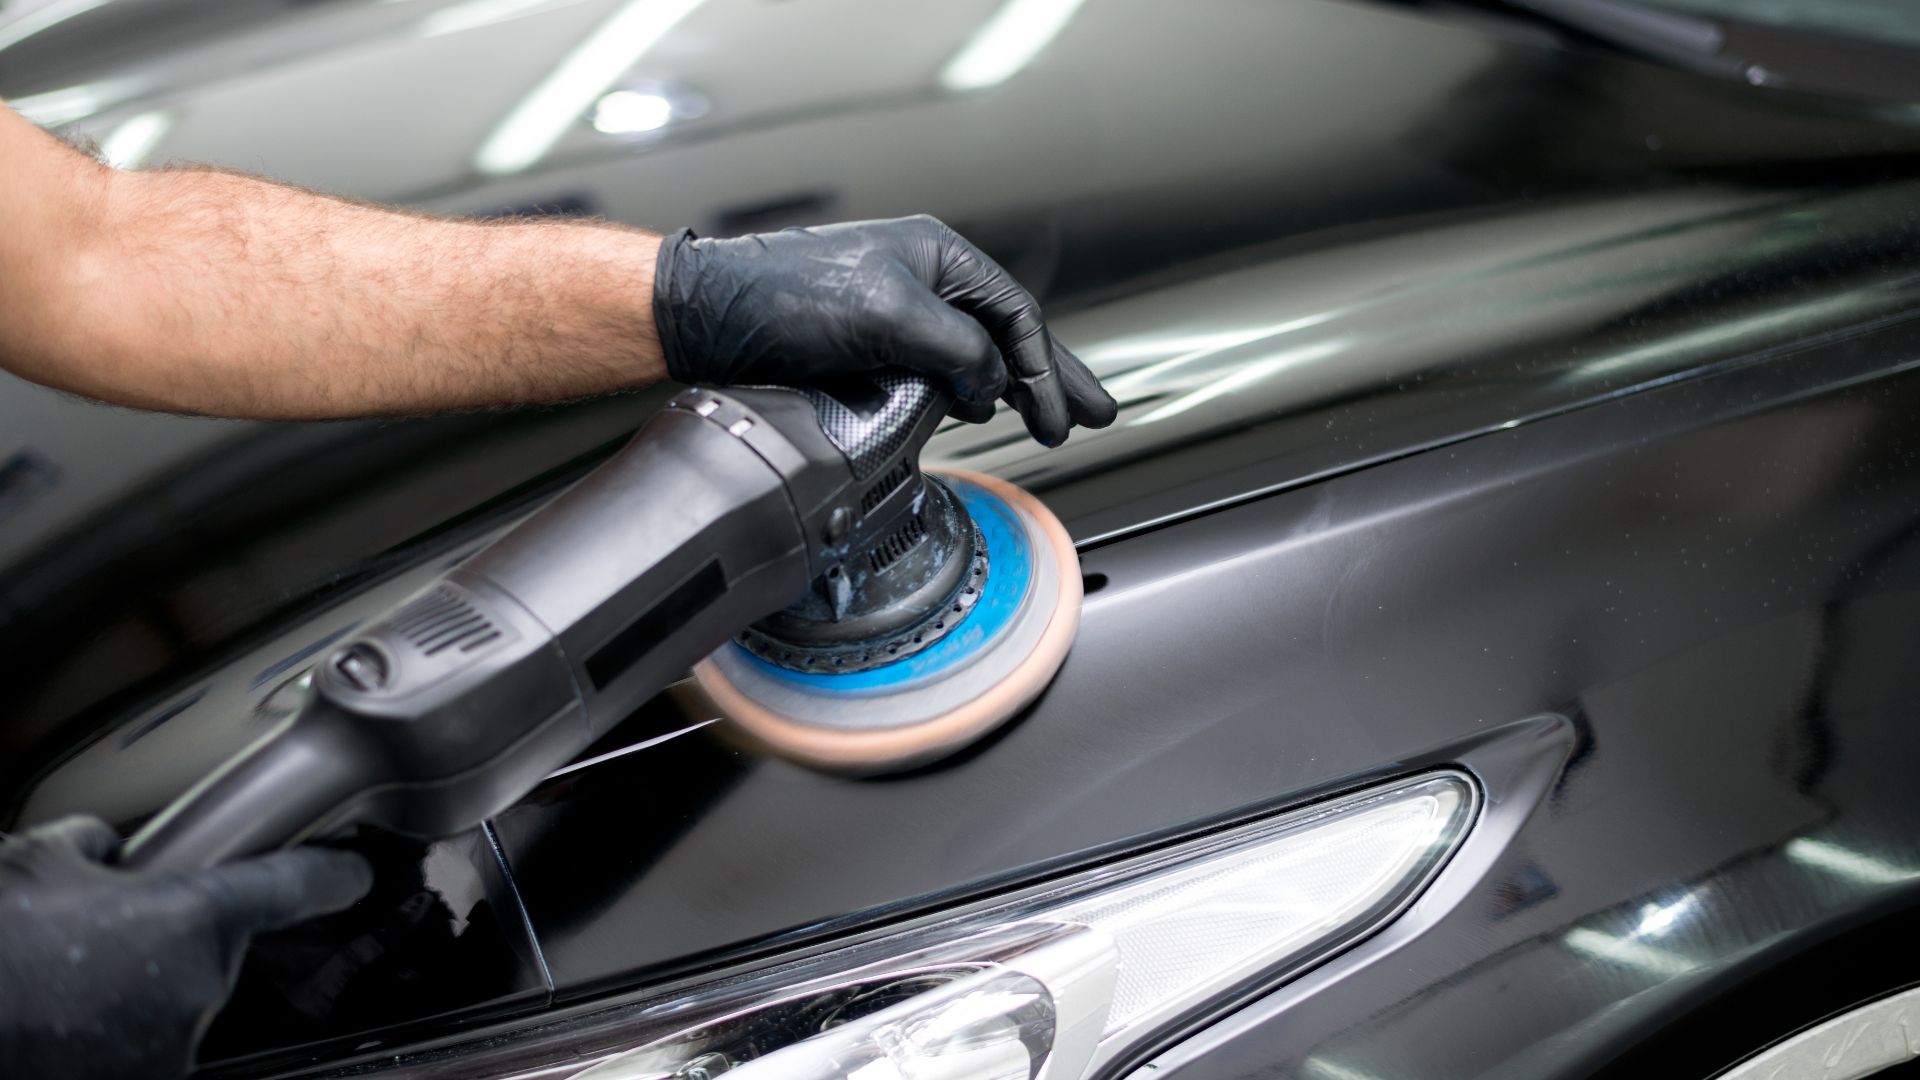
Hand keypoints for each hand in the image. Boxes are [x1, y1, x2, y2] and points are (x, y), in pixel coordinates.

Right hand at [0, 816, 371, 1079]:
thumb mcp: (45, 858)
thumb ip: (102, 847)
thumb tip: (113, 851)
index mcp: (192, 918)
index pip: (292, 887)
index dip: (331, 874)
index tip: (356, 873)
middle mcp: (199, 988)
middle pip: (210, 947)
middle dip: (166, 935)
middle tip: (97, 932)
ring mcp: (171, 1049)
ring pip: (175, 998)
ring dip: (137, 985)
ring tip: (70, 977)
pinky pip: (146, 1041)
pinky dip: (116, 1026)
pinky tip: (69, 1011)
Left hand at [651, 215, 1117, 446]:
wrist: (715, 313)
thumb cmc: (791, 296)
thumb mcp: (892, 317)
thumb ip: (958, 350)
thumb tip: (992, 386)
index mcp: (939, 257)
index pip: (1016, 317)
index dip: (1046, 371)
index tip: (1062, 419)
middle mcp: (925, 280)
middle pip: (1010, 333)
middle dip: (1055, 376)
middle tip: (1098, 413)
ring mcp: (899, 313)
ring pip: (977, 354)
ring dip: (1016, 388)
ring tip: (1051, 419)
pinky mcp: (870, 346)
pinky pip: (938, 370)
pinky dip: (968, 393)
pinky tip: (980, 412)